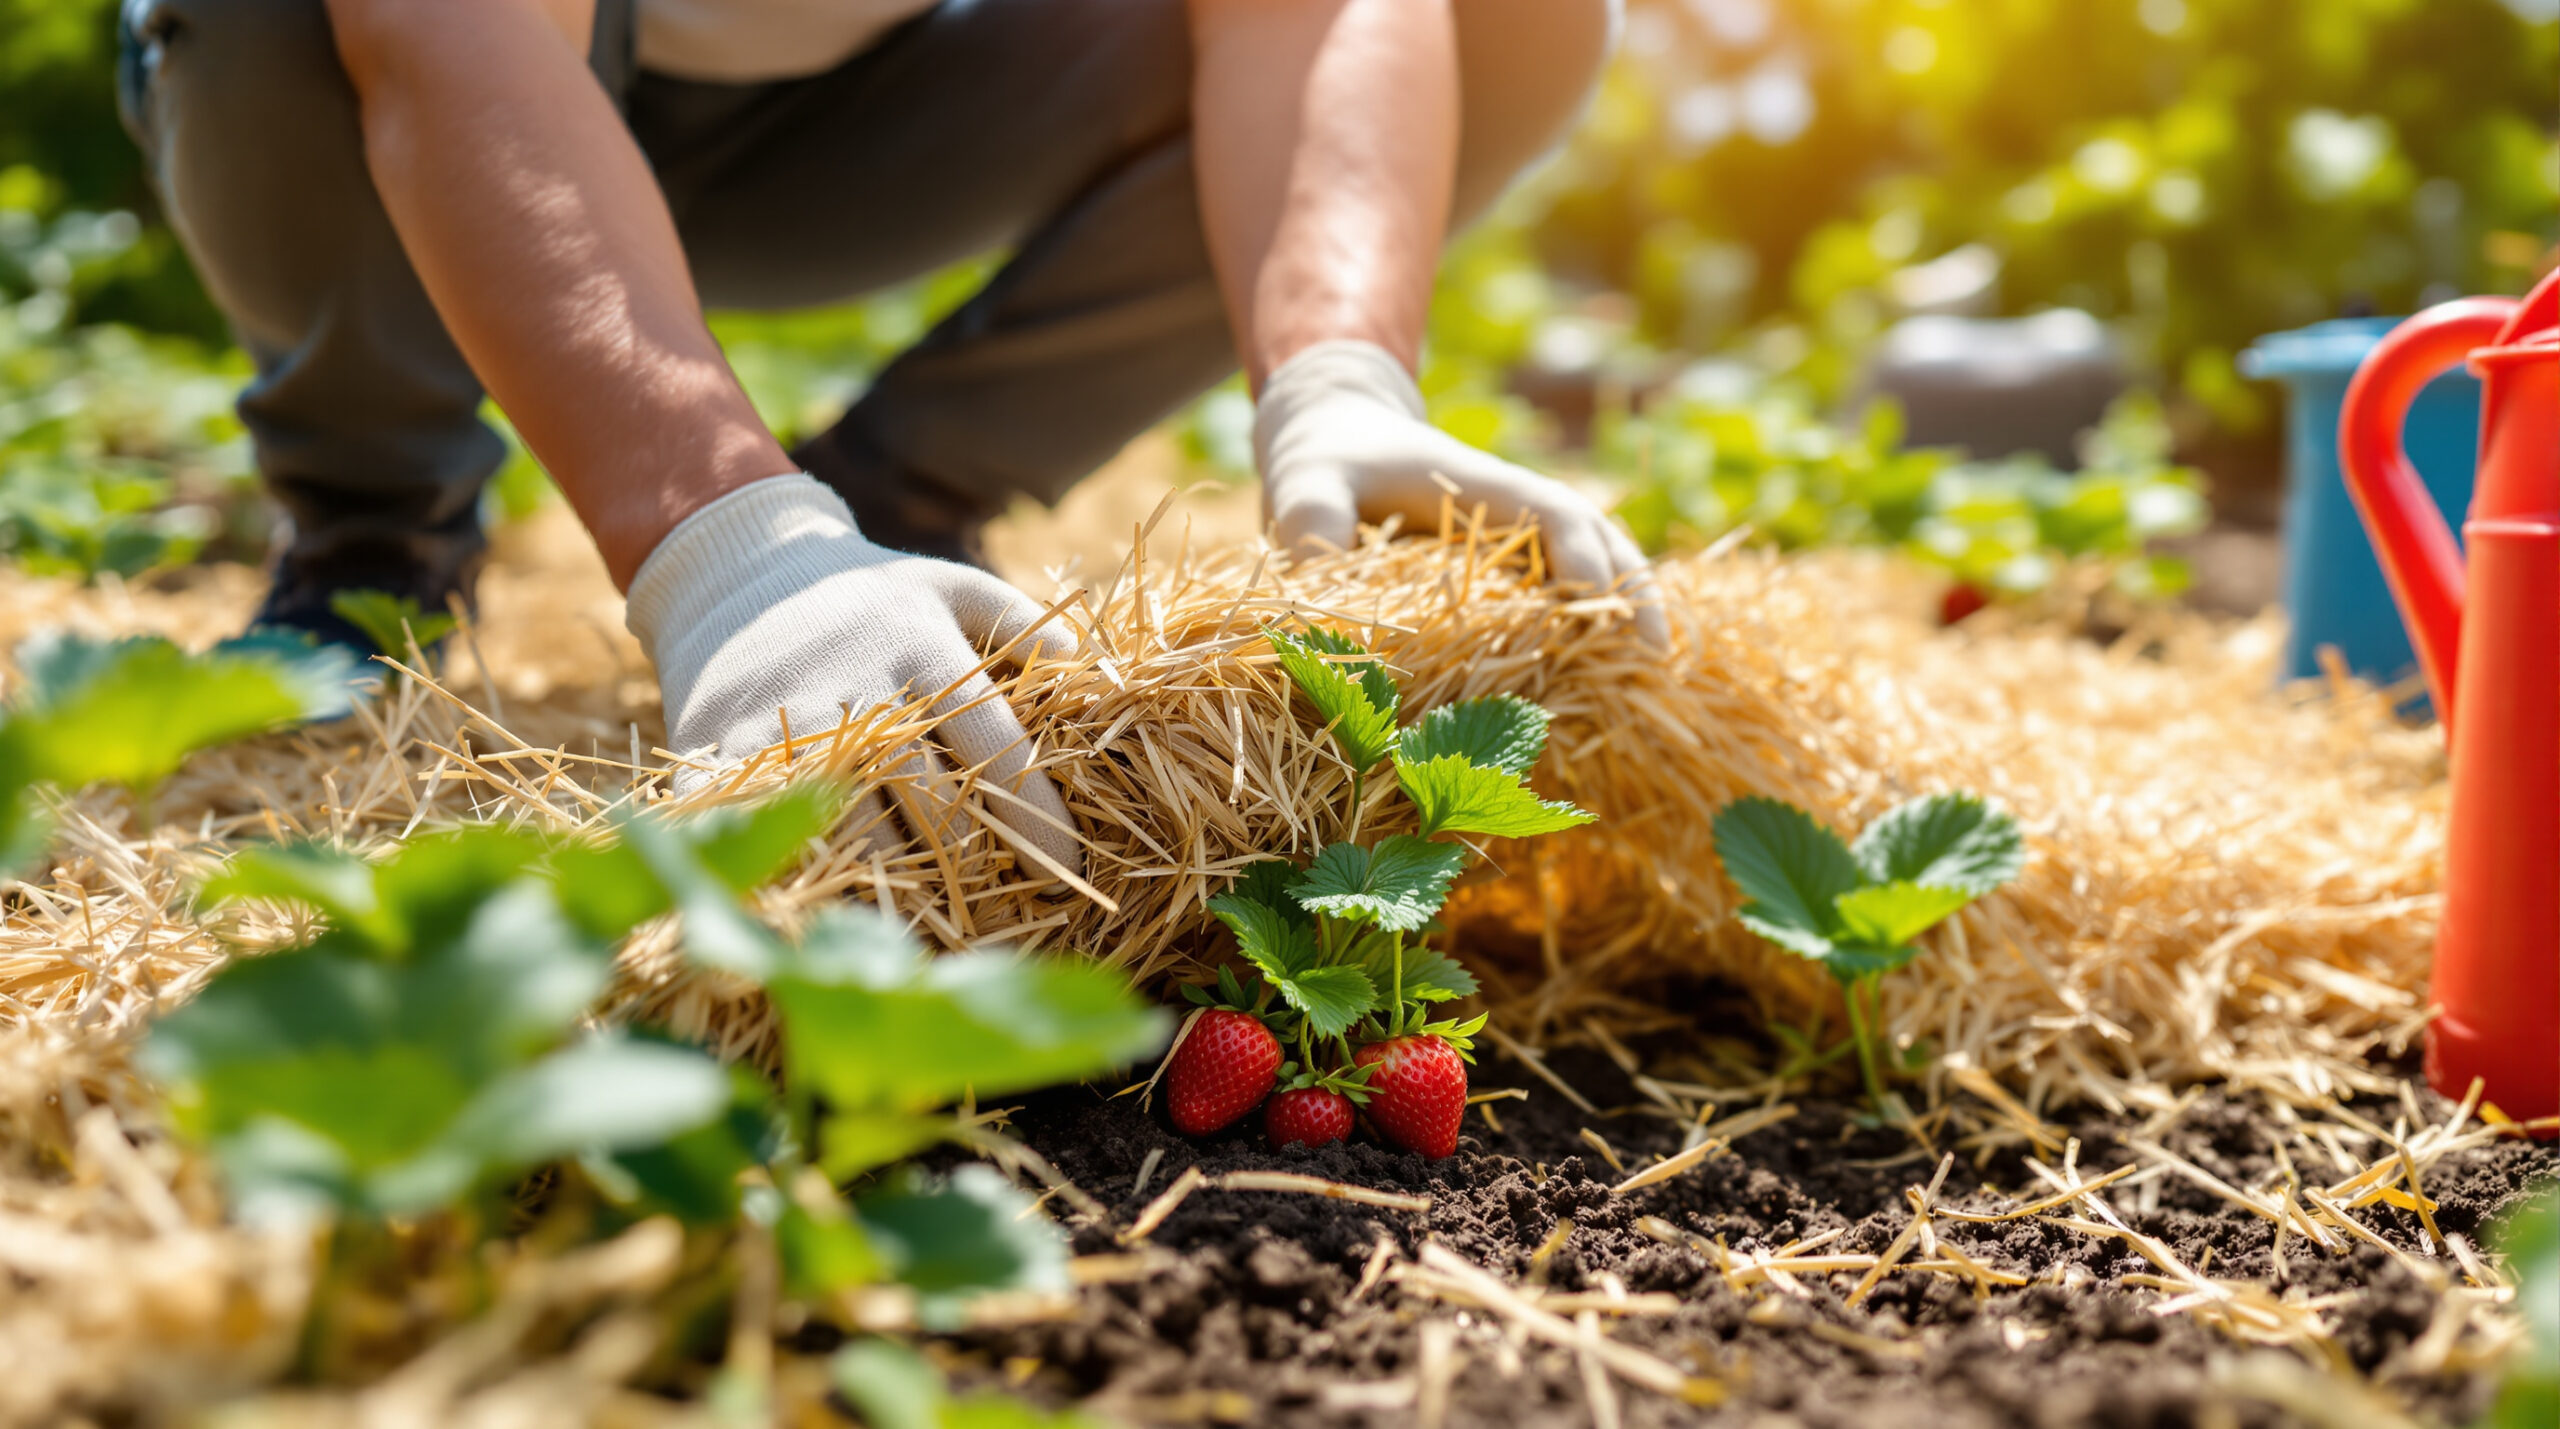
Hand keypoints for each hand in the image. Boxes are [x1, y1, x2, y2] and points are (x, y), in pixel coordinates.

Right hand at [625, 475, 1083, 879]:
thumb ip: (1023, 625)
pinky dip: (811, 880)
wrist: (736, 581)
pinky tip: (843, 915)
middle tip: (1007, 910)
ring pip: (852, 836)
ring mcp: (785, 728)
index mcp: (921, 650)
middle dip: (974, 867)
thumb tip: (1092, 666)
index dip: (1035, 816)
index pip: (995, 748)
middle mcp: (855, 692)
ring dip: (899, 889)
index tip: (1068, 868)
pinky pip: (771, 837)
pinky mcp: (723, 758)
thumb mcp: (950, 589)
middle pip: (928, 806)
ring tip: (936, 928)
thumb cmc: (869, 600)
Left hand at [1253, 340, 1668, 646]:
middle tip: (1657, 654)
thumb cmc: (1324, 460)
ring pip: (1594, 560)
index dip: (1580, 555)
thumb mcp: (1304, 483)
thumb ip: (1313, 529)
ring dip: (1626, 603)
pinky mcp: (1505, 563)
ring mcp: (1515, 534)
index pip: (1551, 513)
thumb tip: (1327, 603)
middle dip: (1631, 587)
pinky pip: (1563, 585)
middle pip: (1597, 538)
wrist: (1334, 432)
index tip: (1598, 604)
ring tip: (1653, 666)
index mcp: (1478, 484)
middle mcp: (1512, 508)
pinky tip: (1604, 670)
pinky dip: (1593, 618)